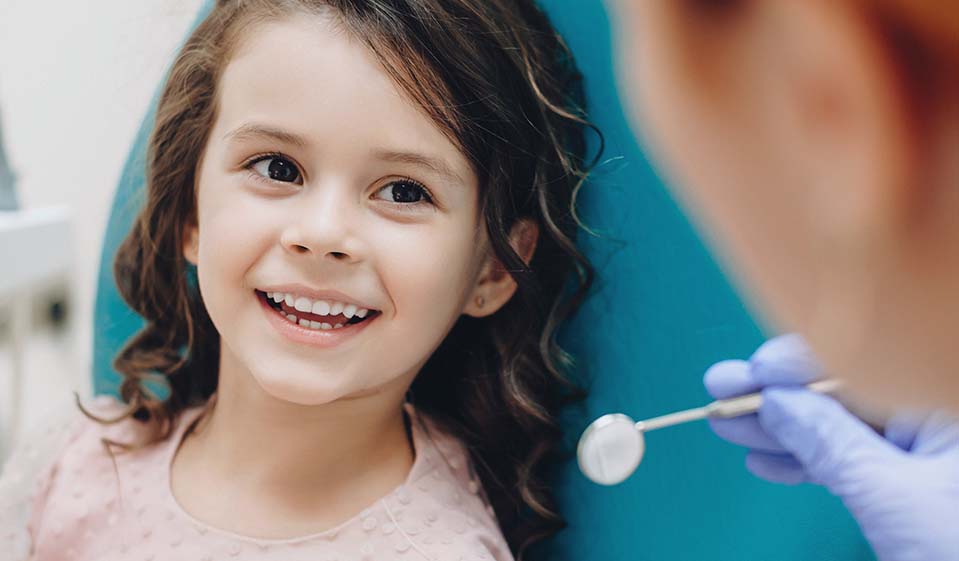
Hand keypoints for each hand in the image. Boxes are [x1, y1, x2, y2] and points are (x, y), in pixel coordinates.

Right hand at [705, 334, 958, 560]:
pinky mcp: (918, 488)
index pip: (871, 360)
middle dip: (780, 396)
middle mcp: (941, 418)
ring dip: (782, 431)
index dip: (804, 360)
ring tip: (726, 427)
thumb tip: (774, 401)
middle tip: (718, 390)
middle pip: (849, 391)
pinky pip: (857, 463)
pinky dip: (810, 464)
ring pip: (845, 429)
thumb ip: (831, 443)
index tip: (753, 373)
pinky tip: (766, 463)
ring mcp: (931, 455)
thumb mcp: (894, 499)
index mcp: (949, 403)